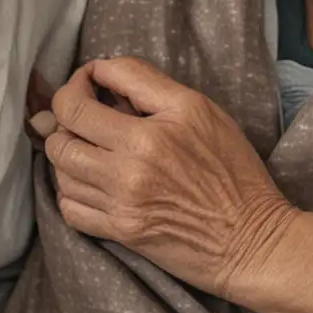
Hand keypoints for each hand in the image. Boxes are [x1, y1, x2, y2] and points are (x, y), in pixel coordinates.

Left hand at [39, 57, 297, 305]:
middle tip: (86, 117)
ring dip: (70, 155)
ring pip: (61, 171)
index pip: (79, 102)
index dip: (76, 83)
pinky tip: (94, 183)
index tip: (89, 82)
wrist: (251, 239)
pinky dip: (72, 192)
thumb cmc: (234, 171)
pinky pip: (70, 208)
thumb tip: (100, 73)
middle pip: (61, 136)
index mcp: (151, 133)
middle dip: (65, 119)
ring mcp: (121, 203)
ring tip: (93, 149)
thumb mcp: (202, 110)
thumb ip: (147, 84)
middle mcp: (130, 167)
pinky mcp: (120, 231)